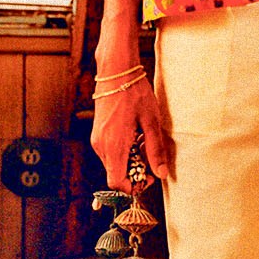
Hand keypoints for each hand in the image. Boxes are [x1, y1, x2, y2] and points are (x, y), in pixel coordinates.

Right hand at [90, 75, 171, 190]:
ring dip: (130, 160)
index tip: (149, 174)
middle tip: (150, 154)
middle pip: (116, 175)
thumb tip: (161, 174)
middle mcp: (101, 146)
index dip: (134, 186)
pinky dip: (123, 151)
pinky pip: (110, 152)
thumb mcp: (151, 122)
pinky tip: (134, 135)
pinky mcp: (97, 133)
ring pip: (113, 164)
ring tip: (143, 140)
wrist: (116, 71)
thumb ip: (155, 150)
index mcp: (114, 146)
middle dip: (135, 172)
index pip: (117, 183)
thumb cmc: (135, 93)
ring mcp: (97, 140)